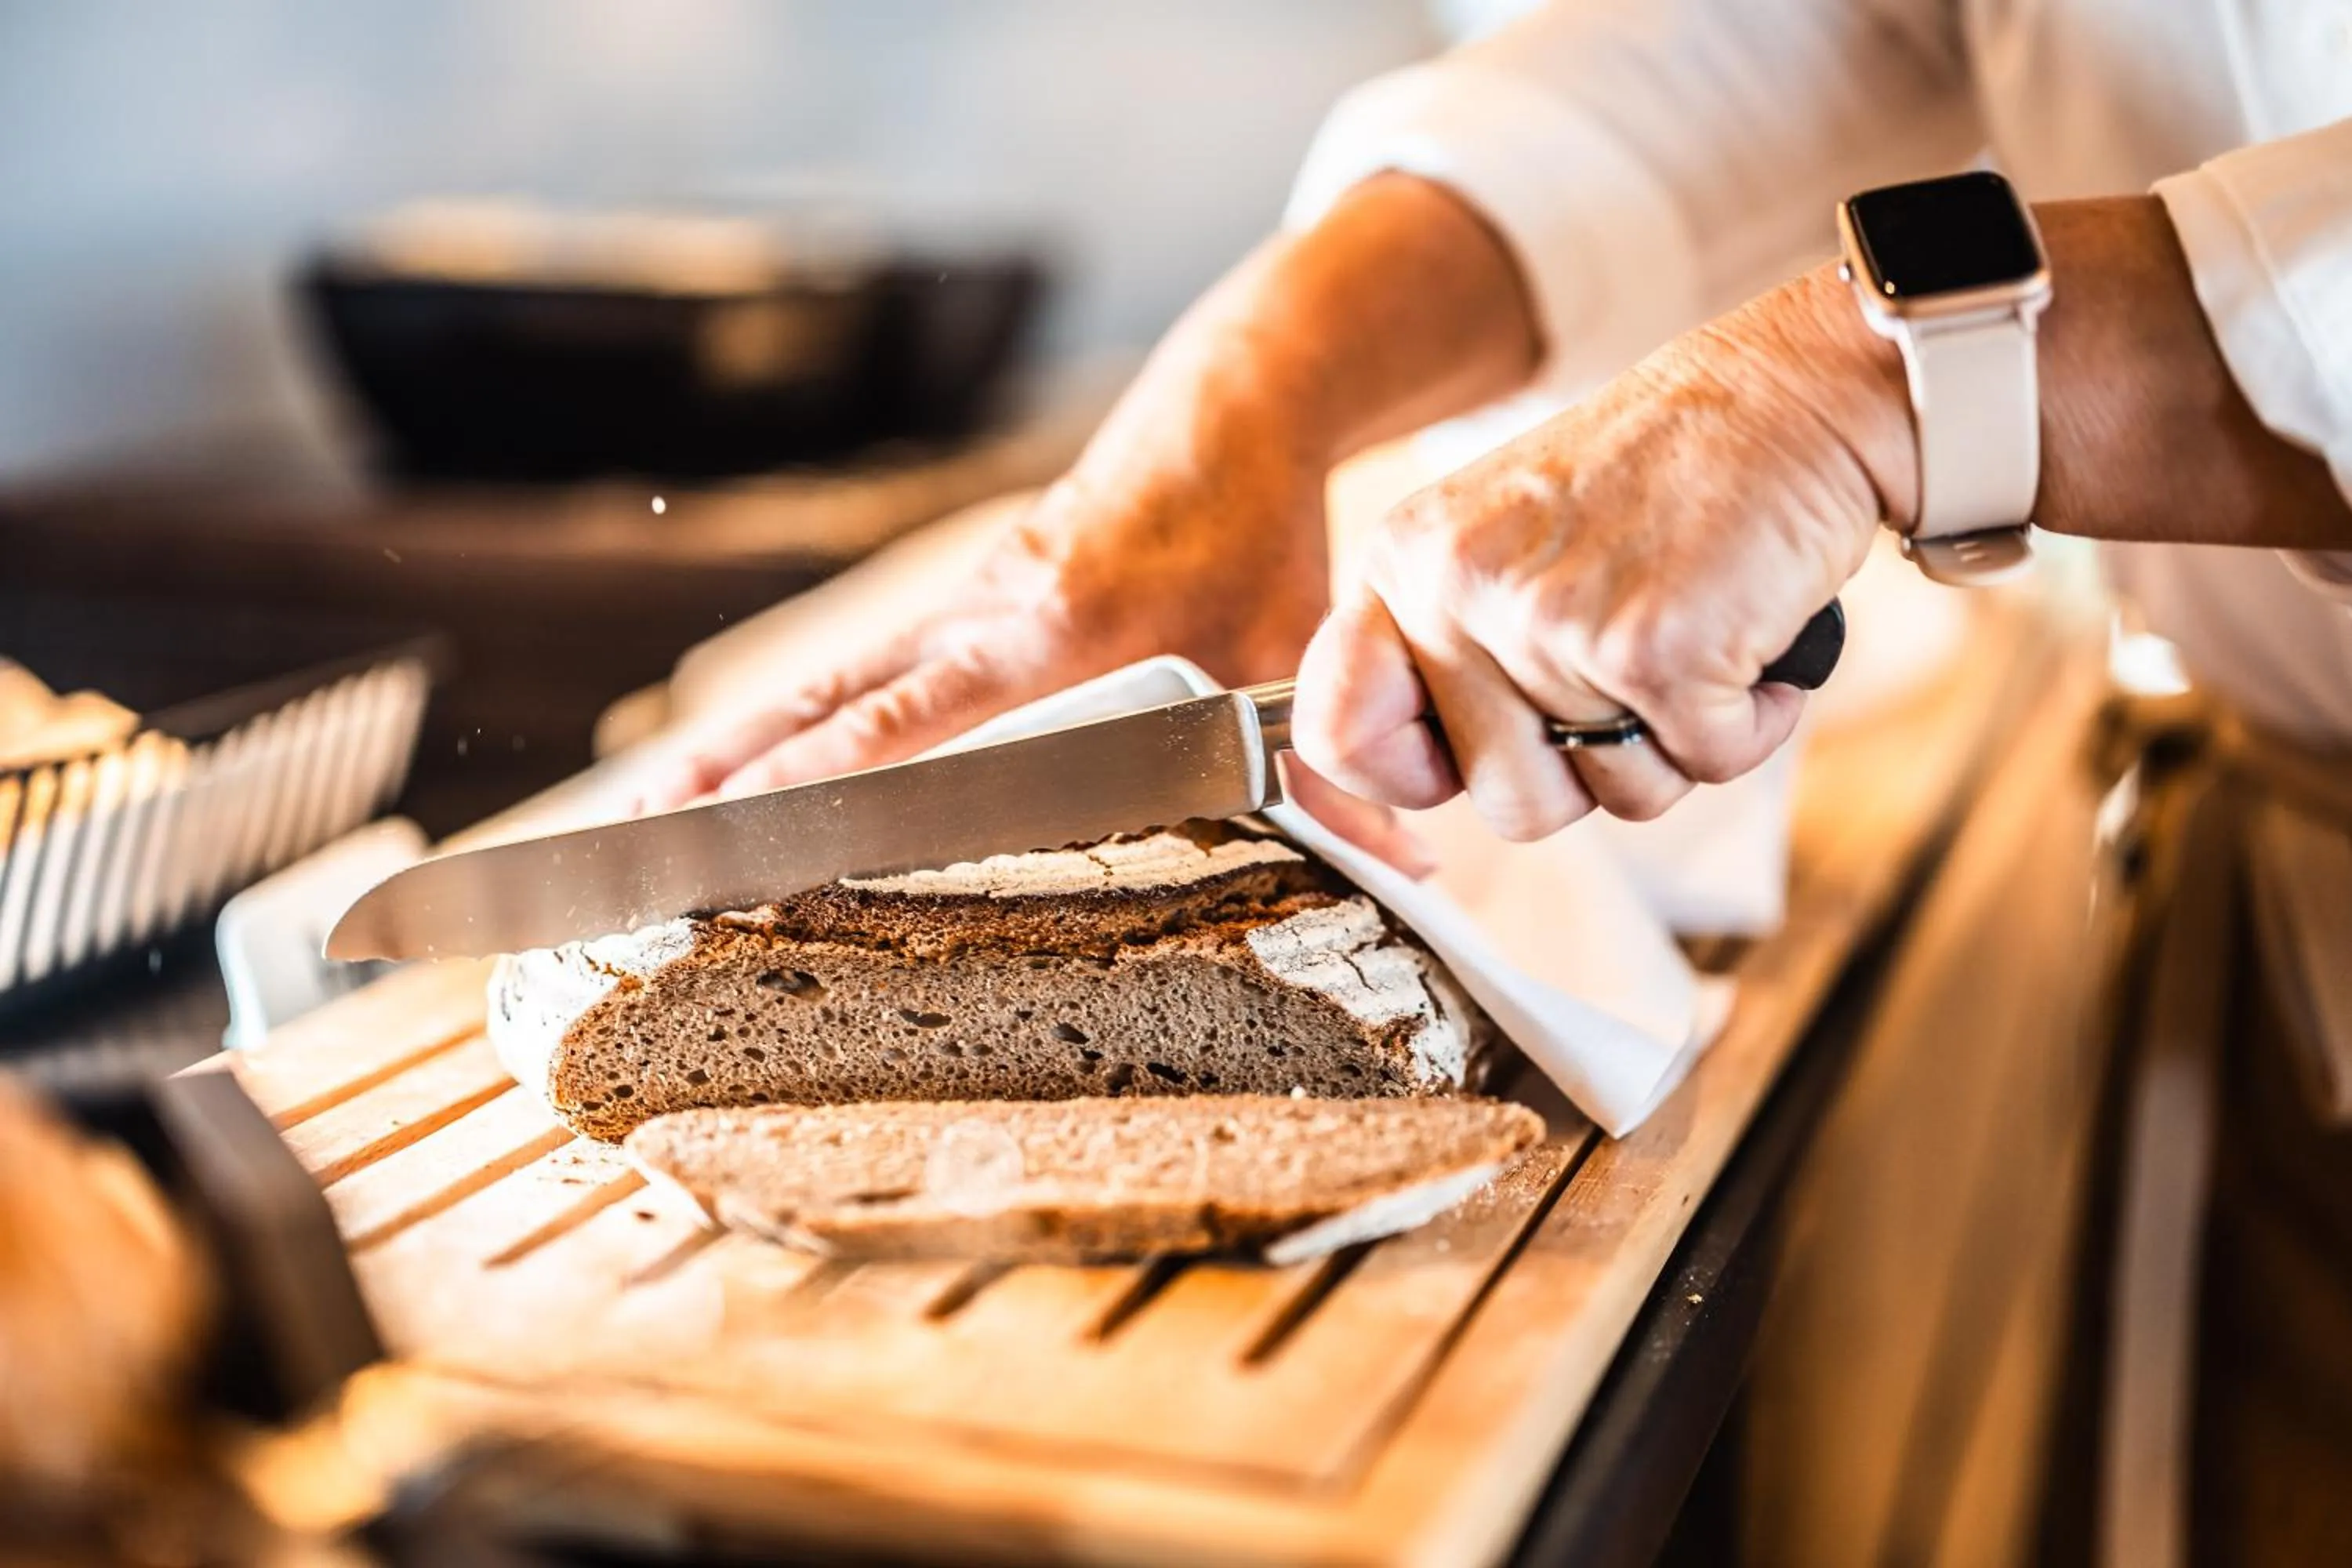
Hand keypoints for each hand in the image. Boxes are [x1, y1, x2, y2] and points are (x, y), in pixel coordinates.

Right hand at [632, 399, 1333, 812]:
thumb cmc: (1258, 536)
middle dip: (733, 773)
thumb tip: (1403, 860)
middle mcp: (982, 612)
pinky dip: (784, 716)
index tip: (747, 834)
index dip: (827, 784)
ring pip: (826, 680)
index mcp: (1050, 629)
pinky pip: (857, 668)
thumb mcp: (1297, 643)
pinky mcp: (962, 601)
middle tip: (639, 839)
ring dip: (734, 745)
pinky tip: (738, 761)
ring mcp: (961, 602)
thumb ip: (1330, 754)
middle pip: (830, 701)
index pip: (912, 721)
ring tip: (647, 814)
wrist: (1226, 417)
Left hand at [1292, 269, 1909, 839]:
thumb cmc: (1658, 479)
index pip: (1335, 733)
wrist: (1787, 391)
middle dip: (1591, 768)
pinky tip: (1748, 637)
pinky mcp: (1652, 648)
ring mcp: (1550, 621)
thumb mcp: (1501, 537)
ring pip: (1617, 796)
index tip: (1468, 765)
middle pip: (1507, 804)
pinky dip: (1749, 723)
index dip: (1406, 780)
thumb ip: (1443, 645)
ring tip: (1691, 638)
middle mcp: (1458, 590)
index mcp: (1404, 562)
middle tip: (1634, 673)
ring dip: (1677, 744)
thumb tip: (1417, 779)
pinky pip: (1706, 764)